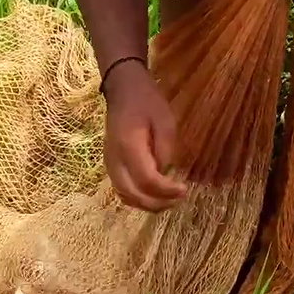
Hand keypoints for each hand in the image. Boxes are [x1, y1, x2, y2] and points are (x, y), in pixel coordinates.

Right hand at [102, 60, 186, 211]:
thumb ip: (166, 149)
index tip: (184, 189)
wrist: (123, 89)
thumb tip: (166, 173)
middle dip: (157, 203)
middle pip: (133, 194)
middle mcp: (114, 159)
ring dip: (147, 204)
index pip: (147, 180)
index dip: (166, 190)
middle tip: (178, 199)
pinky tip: (154, 194)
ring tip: (168, 200)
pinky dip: (138, 198)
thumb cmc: (147, 102)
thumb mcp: (165, 121)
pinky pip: (122, 189)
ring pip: (125, 195)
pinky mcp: (110, 164)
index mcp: (129, 146)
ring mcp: (109, 163)